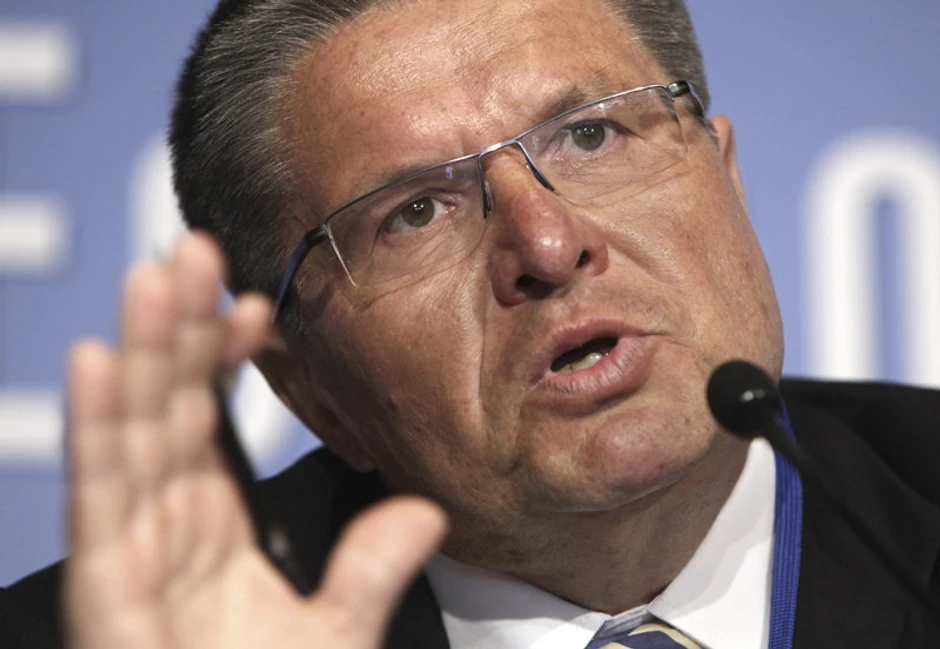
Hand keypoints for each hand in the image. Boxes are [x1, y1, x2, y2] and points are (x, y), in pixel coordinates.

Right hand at [64, 232, 445, 648]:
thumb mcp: (331, 632)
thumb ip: (371, 568)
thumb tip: (424, 511)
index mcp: (210, 529)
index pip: (213, 422)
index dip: (227, 360)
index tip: (257, 302)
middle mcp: (166, 528)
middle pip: (169, 408)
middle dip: (179, 329)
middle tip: (196, 250)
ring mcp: (132, 552)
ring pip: (134, 432)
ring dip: (142, 352)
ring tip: (156, 277)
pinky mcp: (107, 586)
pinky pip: (102, 497)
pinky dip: (96, 429)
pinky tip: (99, 360)